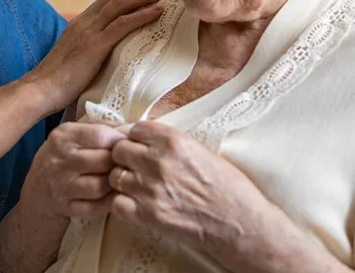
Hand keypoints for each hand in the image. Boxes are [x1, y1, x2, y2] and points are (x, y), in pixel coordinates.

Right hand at [22, 122, 126, 219]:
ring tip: (121, 180)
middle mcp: (60, 160)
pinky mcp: (67, 207)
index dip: (120, 140)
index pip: (100, 135)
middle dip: (120, 163)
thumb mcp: (75, 136)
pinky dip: (109, 202)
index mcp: (64, 136)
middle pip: (104, 161)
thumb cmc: (64, 156)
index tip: (128, 144)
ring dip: (115, 184)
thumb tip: (132, 129)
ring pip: (101, 186)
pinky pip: (96, 207)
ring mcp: (62, 186)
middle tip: (129, 164)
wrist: (38, 189)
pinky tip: (113, 196)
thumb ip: (101, 129)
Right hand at [26, 0, 168, 111]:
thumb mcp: (74, 59)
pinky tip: (158, 12)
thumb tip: (107, 56)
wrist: (40, 90)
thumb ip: (89, 51)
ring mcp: (89, 31)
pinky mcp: (95, 45)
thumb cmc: (56, 83)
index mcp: (80, 23)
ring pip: (120, 3)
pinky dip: (143, 15)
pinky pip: (123, 24)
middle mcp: (84, 21)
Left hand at [107, 122, 284, 269]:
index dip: (137, 139)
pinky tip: (136, 205)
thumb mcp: (202, 151)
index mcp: (173, 141)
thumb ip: (172, 144)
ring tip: (139, 188)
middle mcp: (157, 161)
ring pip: (115, 176)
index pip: (136, 129)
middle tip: (136, 168)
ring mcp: (149, 188)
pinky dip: (122, 204)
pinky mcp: (146, 214)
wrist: (239, 224)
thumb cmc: (229, 189)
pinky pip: (116, 202)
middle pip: (120, 150)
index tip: (141, 146)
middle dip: (126, 158)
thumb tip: (148, 140)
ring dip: (124, 181)